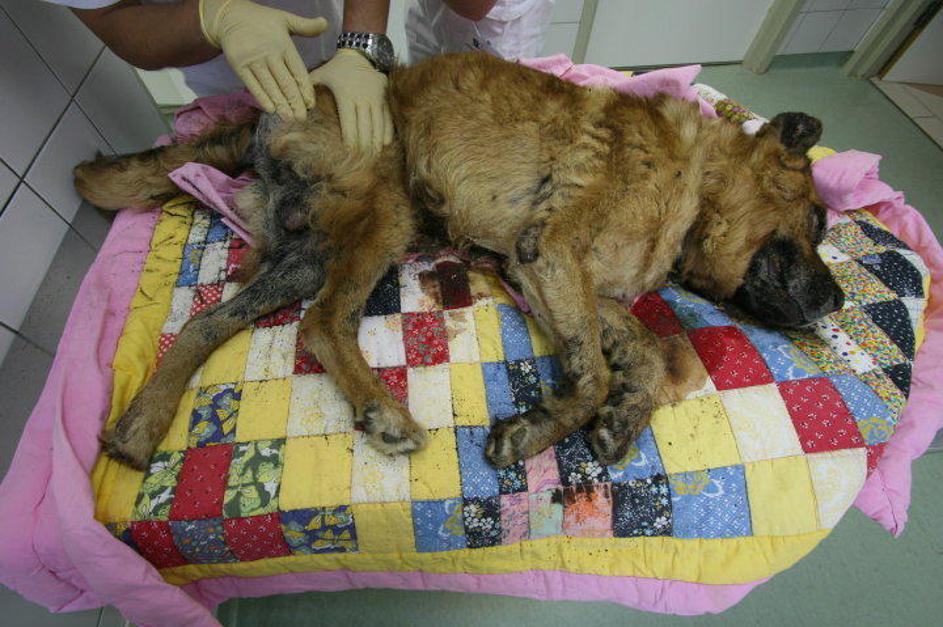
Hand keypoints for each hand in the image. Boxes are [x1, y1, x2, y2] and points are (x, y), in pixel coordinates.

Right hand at [199, 0, 326, 120]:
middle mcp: (269, 54)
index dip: (305, 88)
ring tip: (289, 118)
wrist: (230, 17)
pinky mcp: (239, 66)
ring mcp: (253, 60)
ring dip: (280, 104)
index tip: (311, 104)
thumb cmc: (262, 20)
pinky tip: (271, 109)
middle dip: (295, 102)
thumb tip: (326, 23)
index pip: (298, 70)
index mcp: (283, 44)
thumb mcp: (285, 19)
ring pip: (270, 86)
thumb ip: (305, 26)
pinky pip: (252, 85)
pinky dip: (262, 98)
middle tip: (302, 118)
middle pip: (285, 82)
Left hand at [309, 49, 393, 152]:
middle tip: (362, 161)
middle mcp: (362, 99)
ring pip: (377, 125)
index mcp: (346, 96)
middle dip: (364, 146)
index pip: (349, 124)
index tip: (349, 153)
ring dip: (376, 142)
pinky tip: (384, 144)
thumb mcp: (320, 74)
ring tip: (374, 156)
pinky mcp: (385, 98)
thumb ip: (307, 88)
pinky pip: (387, 118)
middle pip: (364, 128)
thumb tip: (296, 107)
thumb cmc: (336, 68)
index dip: (350, 140)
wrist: (360, 54)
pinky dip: (386, 131)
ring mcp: (376, 99)